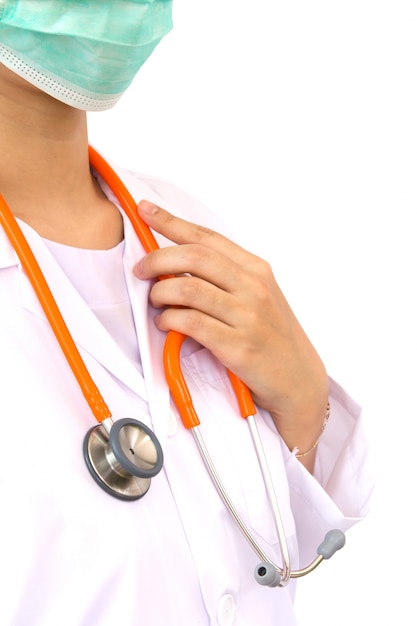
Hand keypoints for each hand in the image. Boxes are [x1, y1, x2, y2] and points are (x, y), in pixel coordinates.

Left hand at [133, 200, 328, 465]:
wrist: (299, 380)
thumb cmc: (273, 336)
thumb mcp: (260, 296)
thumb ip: (227, 277)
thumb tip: (178, 262)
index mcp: (257, 270)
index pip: (207, 237)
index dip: (171, 221)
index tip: (145, 210)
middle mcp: (254, 287)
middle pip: (194, 257)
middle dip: (157, 259)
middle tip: (140, 270)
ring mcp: (247, 316)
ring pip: (188, 288)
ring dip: (160, 293)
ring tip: (156, 301)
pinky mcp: (238, 346)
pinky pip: (191, 323)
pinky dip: (169, 320)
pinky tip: (166, 323)